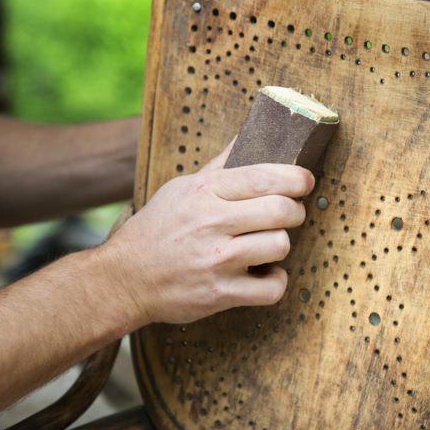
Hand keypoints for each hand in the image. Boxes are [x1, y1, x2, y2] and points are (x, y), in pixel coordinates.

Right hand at [102, 141, 314, 325]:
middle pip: (281, 210)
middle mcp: (212, 223)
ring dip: (281, 245)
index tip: (305, 181)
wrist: (123, 278)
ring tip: (267, 244)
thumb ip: (219, 165)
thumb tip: (246, 135)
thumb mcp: (181, 188)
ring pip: (280, 246)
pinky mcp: (220, 294)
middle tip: (290, 214)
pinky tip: (264, 273)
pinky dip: (275, 281)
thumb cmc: (156, 230)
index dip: (296, 178)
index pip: (264, 177)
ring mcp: (217, 261)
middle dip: (296, 211)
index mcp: (204, 192)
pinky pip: (272, 288)